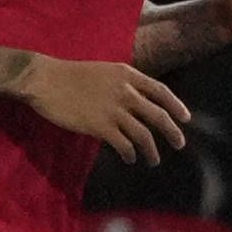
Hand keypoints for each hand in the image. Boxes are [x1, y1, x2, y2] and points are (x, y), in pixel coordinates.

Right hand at [15, 54, 191, 161]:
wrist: (45, 80)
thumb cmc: (69, 75)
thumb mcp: (103, 72)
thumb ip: (121, 84)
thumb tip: (135, 101)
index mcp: (127, 75)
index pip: (161, 90)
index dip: (176, 105)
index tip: (185, 118)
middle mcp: (126, 92)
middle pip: (158, 115)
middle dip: (172, 132)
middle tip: (179, 144)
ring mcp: (114, 110)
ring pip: (144, 134)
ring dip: (152, 150)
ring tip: (153, 160)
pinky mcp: (100, 126)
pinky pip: (124, 144)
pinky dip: (130, 154)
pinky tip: (130, 158)